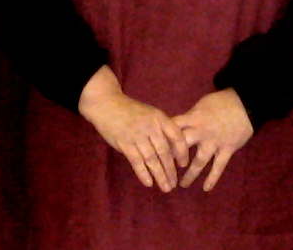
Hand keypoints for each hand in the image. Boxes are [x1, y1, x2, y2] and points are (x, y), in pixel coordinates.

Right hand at [78, 66, 188, 192]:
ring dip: (160, 175)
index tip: (184, 164)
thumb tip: (171, 151)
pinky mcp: (125, 144)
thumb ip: (160, 129)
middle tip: (174, 183)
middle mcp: (151, 127)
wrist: (108, 105)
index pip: (177, 136)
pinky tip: (149, 183)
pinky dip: (143, 174)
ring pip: (152, 160)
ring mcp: (137, 136)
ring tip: (166, 187)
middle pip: (164, 152)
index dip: (182, 151)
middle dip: (170, 170)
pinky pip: (137, 162)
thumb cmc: (131, 111)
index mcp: (159, 118)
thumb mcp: (150, 114)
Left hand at [173, 89, 252, 190]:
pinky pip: (219, 166)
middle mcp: (201, 131)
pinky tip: (206, 188)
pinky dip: (212, 178)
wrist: (244, 104)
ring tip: (182, 185)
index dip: (164, 137)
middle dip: (174, 157)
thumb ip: (189, 118)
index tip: (156, 148)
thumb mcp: (201, 105)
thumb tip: (175, 128)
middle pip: (183, 145)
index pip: (173, 127)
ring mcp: (214, 142)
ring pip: (200, 161)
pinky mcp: (227, 149)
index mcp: (193, 118)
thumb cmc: (220, 102)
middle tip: (166, 169)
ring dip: (190, 174)